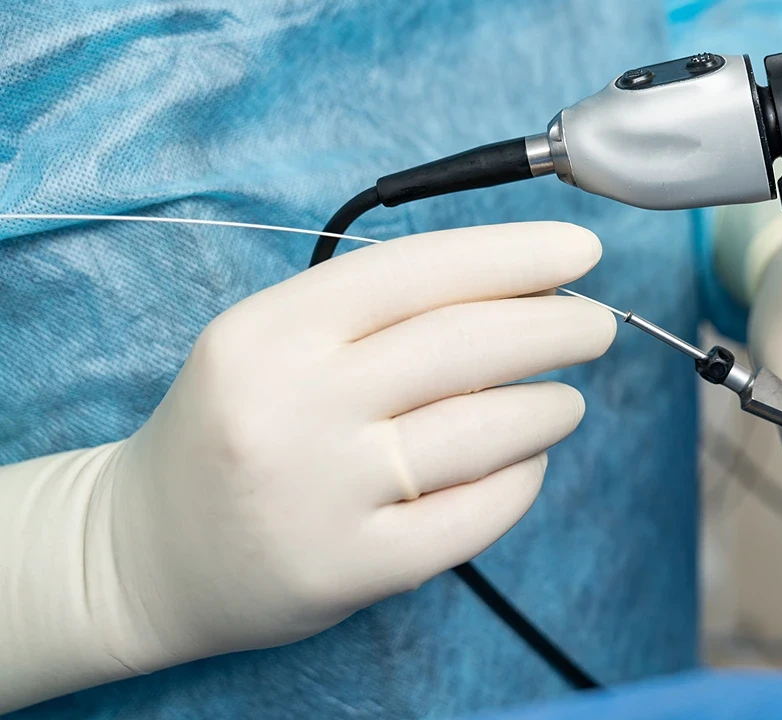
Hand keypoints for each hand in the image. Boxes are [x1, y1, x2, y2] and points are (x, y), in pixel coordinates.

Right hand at [0, 222, 614, 709]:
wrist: (144, 551)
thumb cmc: (236, 425)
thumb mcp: (273, 342)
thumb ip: (377, 313)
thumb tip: (520, 288)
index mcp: (272, 331)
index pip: (419, 271)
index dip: (514, 255)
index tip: (580, 252)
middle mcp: (294, 405)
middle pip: (465, 345)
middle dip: (555, 327)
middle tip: (598, 325)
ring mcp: (322, 493)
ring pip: (483, 429)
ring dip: (550, 406)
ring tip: (566, 398)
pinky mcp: (349, 568)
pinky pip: (474, 515)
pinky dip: (521, 479)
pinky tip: (528, 462)